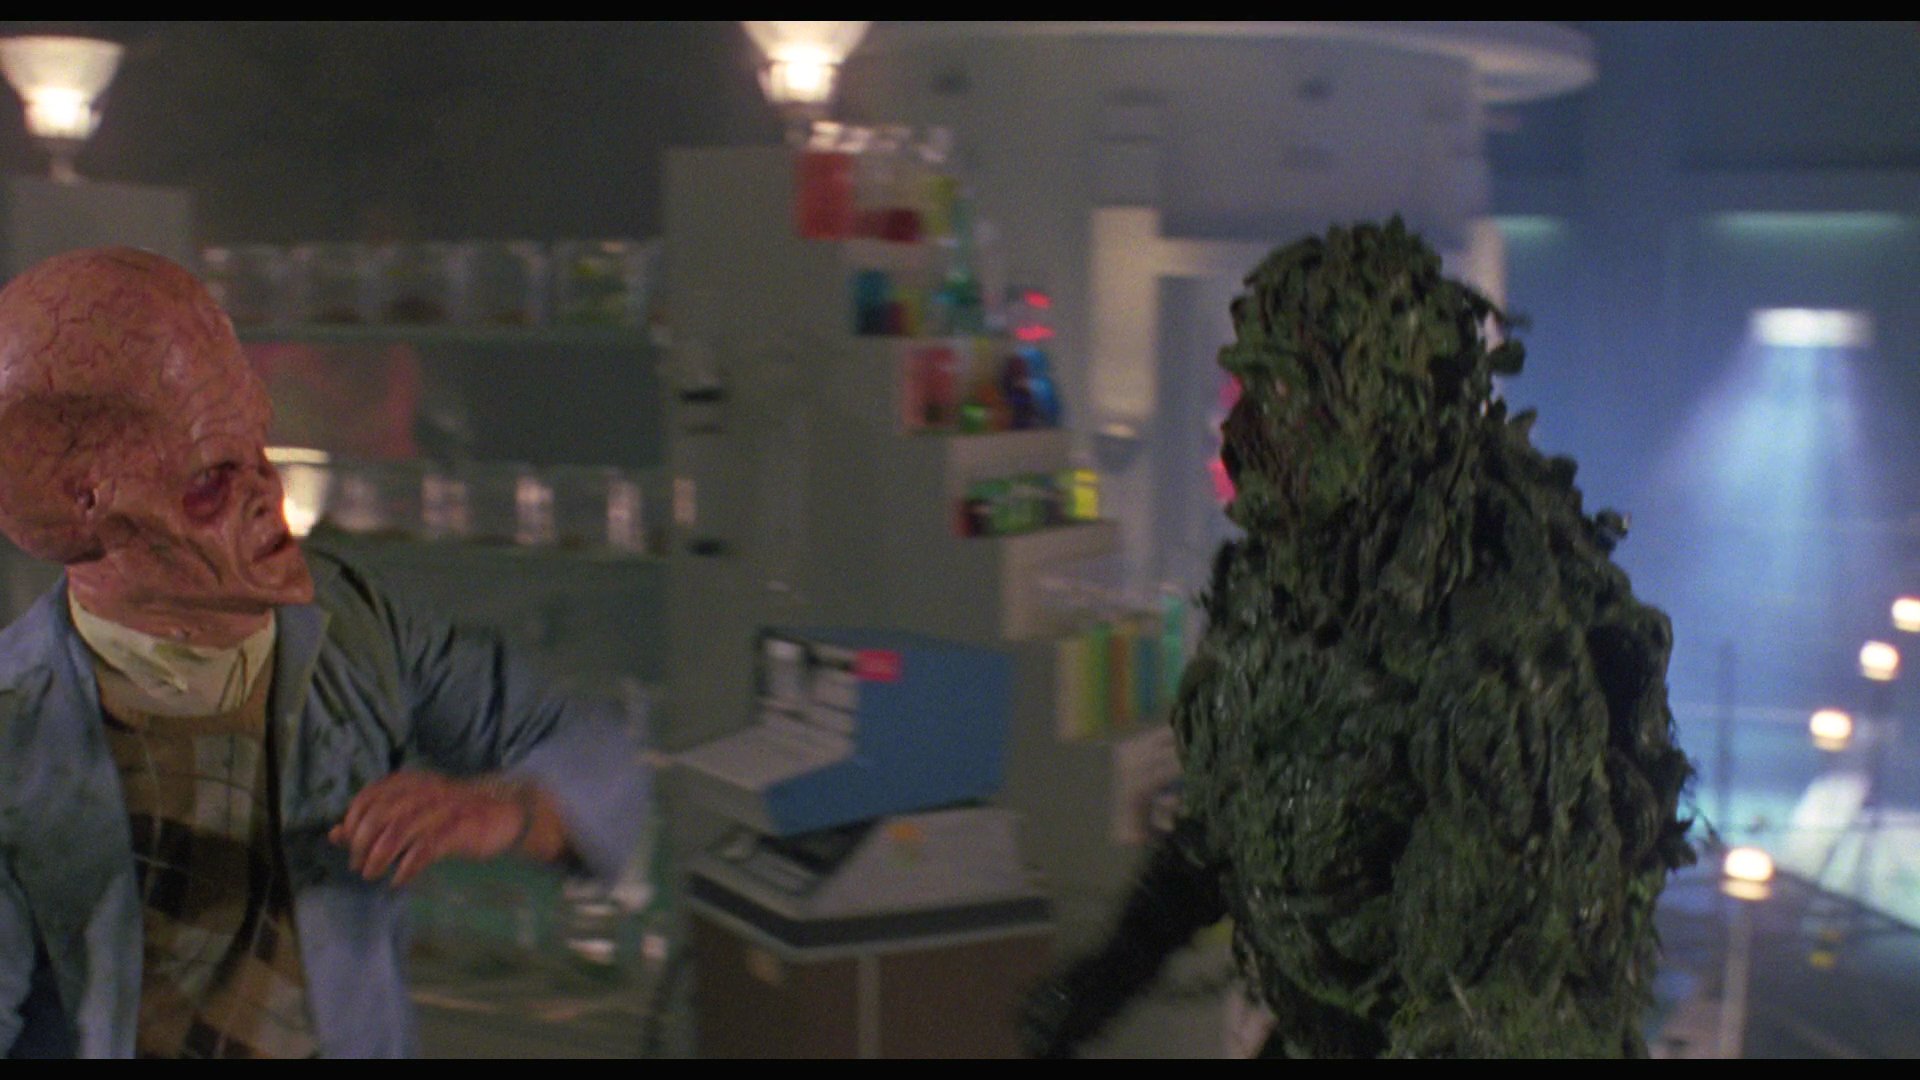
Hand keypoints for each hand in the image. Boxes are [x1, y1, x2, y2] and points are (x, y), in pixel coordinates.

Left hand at [328, 770, 538, 885]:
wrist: (503, 816)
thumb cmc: (451, 816)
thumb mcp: (411, 813)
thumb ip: (374, 822)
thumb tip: (334, 834)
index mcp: (411, 782)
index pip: (370, 795)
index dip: (353, 820)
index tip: (350, 844)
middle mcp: (425, 791)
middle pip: (380, 815)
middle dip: (362, 844)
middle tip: (359, 866)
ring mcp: (444, 808)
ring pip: (399, 831)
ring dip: (380, 856)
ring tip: (373, 874)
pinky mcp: (460, 829)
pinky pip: (426, 848)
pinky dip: (407, 867)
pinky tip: (399, 880)